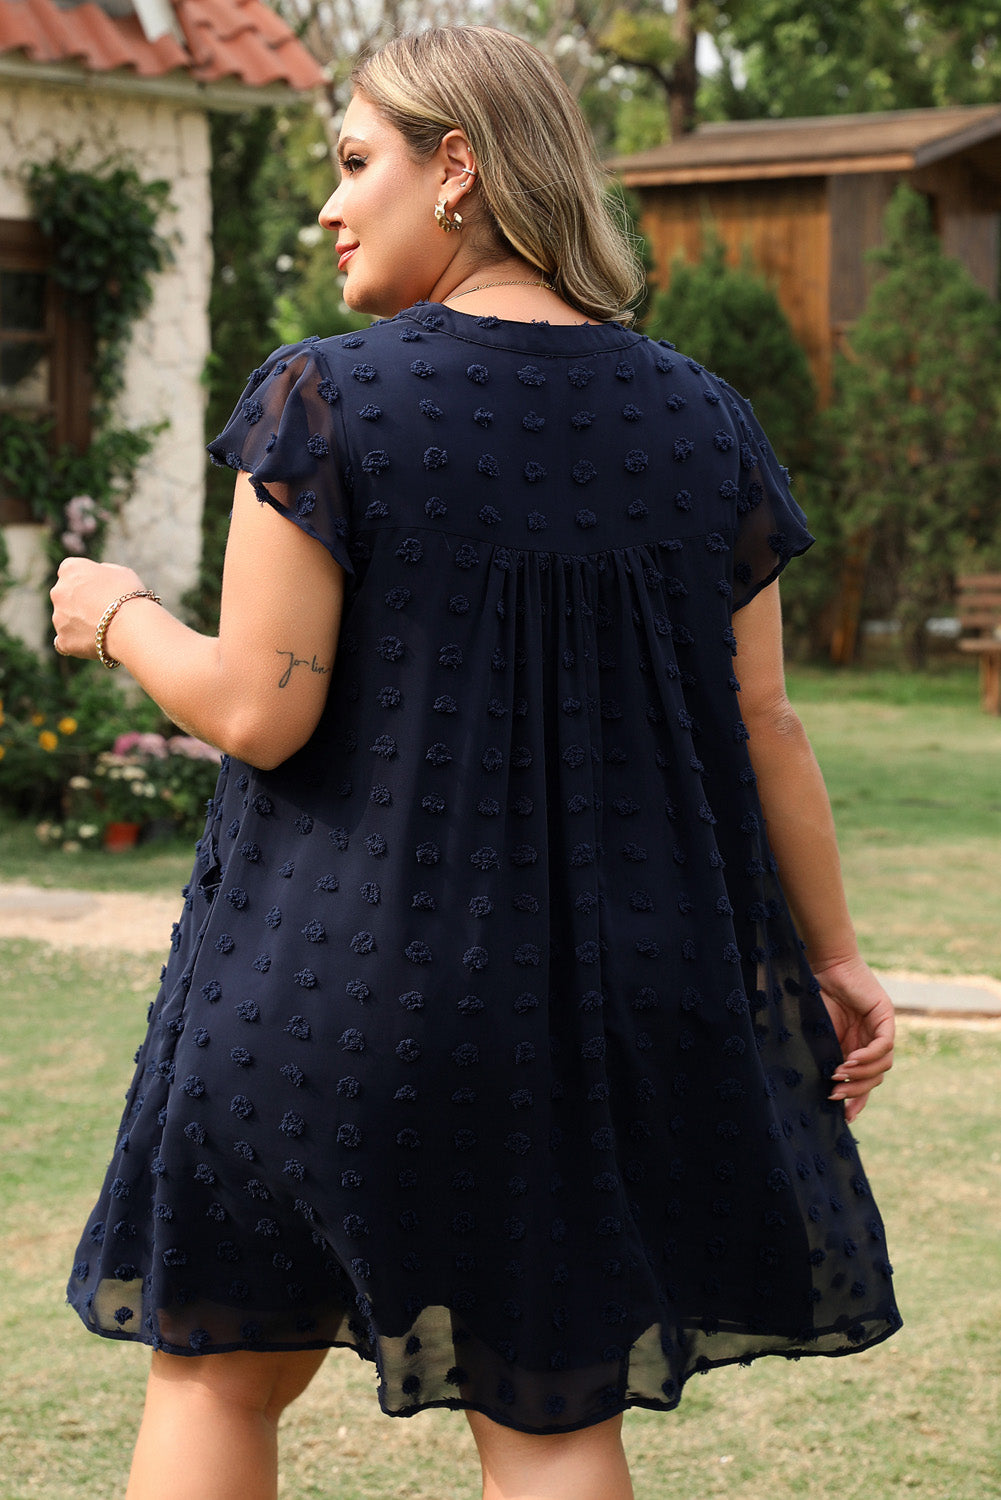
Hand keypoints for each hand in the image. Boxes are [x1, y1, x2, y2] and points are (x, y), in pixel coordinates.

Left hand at [51, 558, 144, 660]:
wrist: (132, 627)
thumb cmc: (129, 596)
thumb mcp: (121, 572)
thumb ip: (103, 571)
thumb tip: (98, 577)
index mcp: (71, 569)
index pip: (70, 571)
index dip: (85, 581)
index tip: (99, 589)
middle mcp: (58, 591)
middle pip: (64, 595)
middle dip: (79, 601)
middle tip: (102, 610)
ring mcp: (58, 617)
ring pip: (65, 619)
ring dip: (78, 622)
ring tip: (103, 630)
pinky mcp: (62, 640)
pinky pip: (65, 642)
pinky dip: (75, 642)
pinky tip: (91, 643)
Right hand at [811, 953, 894, 1123]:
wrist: (823, 964)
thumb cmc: (816, 994)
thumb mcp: (819, 1033)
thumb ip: (826, 1055)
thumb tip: (819, 1086)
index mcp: (856, 1046)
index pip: (866, 1081)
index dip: (857, 1100)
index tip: (845, 1118)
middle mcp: (872, 1041)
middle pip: (875, 1077)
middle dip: (856, 1090)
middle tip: (835, 1095)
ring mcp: (881, 1029)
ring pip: (882, 1066)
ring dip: (861, 1075)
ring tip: (839, 1074)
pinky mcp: (886, 1016)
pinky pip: (884, 1046)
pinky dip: (868, 1057)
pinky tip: (850, 1060)